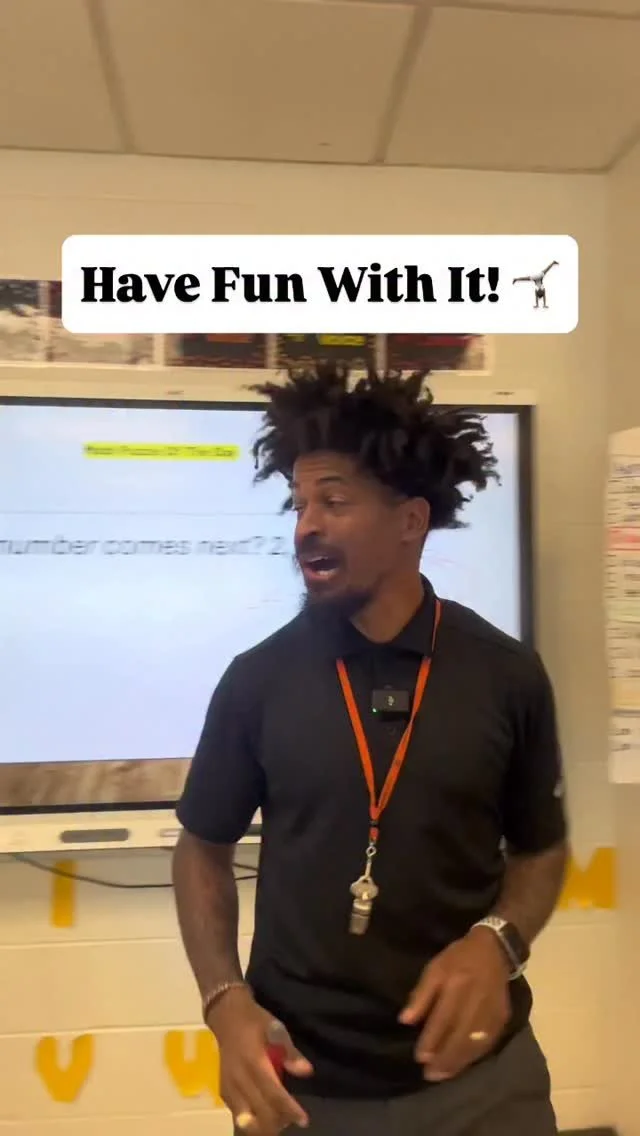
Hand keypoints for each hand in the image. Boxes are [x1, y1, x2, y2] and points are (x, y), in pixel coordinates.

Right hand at [208, 987, 312, 1134]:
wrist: (226, 1016)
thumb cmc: (254, 1021)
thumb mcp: (276, 1028)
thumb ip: (290, 1052)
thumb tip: (307, 1071)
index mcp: (254, 1062)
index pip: (273, 1093)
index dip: (289, 1110)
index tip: (304, 1120)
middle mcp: (239, 1078)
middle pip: (260, 1111)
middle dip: (279, 1121)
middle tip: (293, 1120)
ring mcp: (228, 1086)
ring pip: (245, 1119)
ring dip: (264, 1125)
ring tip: (279, 1122)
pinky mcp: (223, 1090)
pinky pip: (236, 1113)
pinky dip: (251, 1121)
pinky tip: (262, 1119)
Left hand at [399, 927, 510, 1081]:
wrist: (494, 949)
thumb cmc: (458, 958)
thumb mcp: (435, 968)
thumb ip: (421, 994)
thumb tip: (405, 1020)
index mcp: (457, 983)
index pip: (443, 1018)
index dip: (431, 1040)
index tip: (420, 1058)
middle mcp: (476, 999)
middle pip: (460, 1035)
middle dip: (445, 1058)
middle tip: (431, 1075)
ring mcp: (492, 1009)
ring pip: (476, 1042)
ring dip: (459, 1061)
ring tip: (444, 1074)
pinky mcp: (502, 1016)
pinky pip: (489, 1042)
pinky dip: (475, 1056)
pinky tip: (464, 1063)